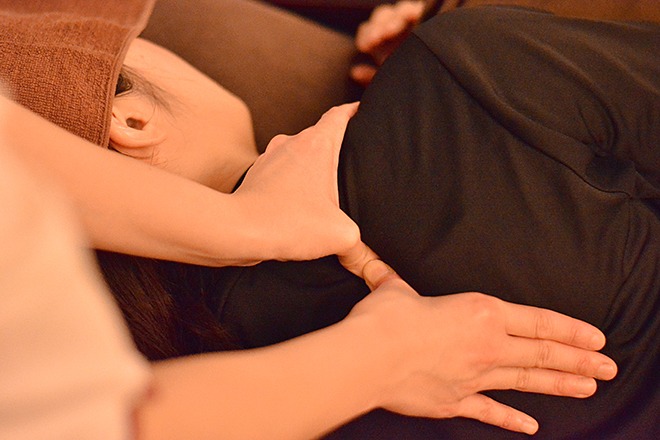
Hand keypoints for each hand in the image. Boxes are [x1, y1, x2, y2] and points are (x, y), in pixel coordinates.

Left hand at [234, 103, 369, 270]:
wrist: (236, 230)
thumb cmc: (288, 222)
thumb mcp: (340, 235)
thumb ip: (361, 247)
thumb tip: (370, 263)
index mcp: (316, 145)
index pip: (340, 115)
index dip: (354, 110)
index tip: (363, 110)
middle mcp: (291, 143)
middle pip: (319, 135)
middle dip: (336, 146)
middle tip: (352, 159)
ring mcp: (269, 159)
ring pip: (297, 155)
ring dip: (311, 167)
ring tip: (325, 186)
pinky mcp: (255, 177)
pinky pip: (280, 174)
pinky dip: (292, 183)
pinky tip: (299, 203)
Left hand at [352, 1, 425, 85]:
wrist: (437, 84)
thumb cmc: (410, 86)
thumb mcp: (390, 84)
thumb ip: (371, 78)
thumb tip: (355, 71)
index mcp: (383, 41)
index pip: (368, 30)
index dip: (366, 36)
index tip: (365, 47)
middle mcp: (397, 28)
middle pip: (382, 17)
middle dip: (378, 27)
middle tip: (376, 39)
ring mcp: (414, 21)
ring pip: (399, 11)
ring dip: (394, 20)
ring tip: (392, 31)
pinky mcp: (430, 19)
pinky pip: (420, 9)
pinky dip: (415, 11)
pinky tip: (415, 16)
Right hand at [352, 260, 617, 434]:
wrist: (368, 359)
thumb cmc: (385, 321)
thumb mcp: (395, 290)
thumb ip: (393, 280)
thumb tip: (376, 268)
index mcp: (480, 312)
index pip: (539, 322)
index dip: (571, 331)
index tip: (596, 340)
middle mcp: (487, 346)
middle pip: (543, 355)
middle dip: (579, 362)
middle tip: (608, 370)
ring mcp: (474, 378)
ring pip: (527, 382)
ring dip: (559, 386)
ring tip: (587, 390)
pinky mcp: (456, 402)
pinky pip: (491, 411)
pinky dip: (511, 419)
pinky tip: (531, 427)